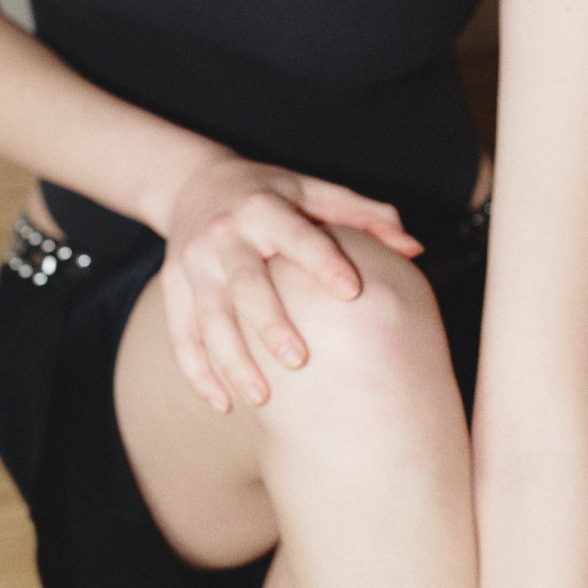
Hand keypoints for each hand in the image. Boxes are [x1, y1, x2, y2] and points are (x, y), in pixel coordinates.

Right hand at [161, 152, 421, 410]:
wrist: (193, 182)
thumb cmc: (272, 195)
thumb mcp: (314, 191)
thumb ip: (364, 215)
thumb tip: (414, 249)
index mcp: (264, 208)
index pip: (297, 236)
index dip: (323, 262)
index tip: (351, 292)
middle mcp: (225, 235)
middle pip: (245, 284)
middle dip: (269, 324)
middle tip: (300, 361)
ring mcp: (193, 263)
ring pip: (209, 316)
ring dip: (232, 360)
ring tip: (261, 398)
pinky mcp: (172, 286)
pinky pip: (181, 335)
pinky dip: (198, 372)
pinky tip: (223, 404)